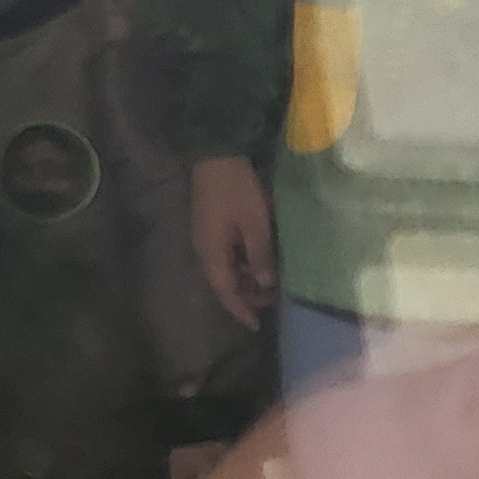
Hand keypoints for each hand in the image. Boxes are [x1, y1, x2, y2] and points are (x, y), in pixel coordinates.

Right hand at [189, 155, 276, 331]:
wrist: (216, 152)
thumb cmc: (236, 189)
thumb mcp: (255, 224)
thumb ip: (260, 256)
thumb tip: (265, 284)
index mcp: (211, 253)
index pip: (225, 292)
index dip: (241, 310)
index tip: (256, 325)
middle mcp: (205, 249)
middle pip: (225, 282)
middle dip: (248, 295)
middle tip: (273, 299)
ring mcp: (207, 236)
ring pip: (228, 268)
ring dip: (247, 278)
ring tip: (272, 281)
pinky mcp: (213, 224)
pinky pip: (228, 253)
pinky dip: (244, 262)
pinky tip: (261, 259)